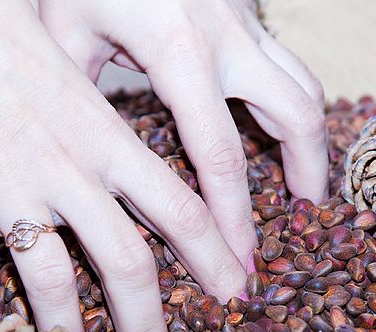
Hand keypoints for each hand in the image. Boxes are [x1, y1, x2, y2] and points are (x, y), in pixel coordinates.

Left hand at [39, 0, 329, 265]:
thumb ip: (79, 99)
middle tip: (299, 227)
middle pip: (294, 115)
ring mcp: (245, 22)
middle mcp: (227, 36)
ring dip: (311, 143)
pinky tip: (279, 139)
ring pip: (306, 86)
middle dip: (305, 177)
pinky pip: (289, 68)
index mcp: (178, 51)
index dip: (232, 216)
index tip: (238, 262)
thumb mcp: (63, 31)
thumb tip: (77, 171)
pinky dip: (295, 110)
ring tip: (305, 191)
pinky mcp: (249, 13)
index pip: (218, 154)